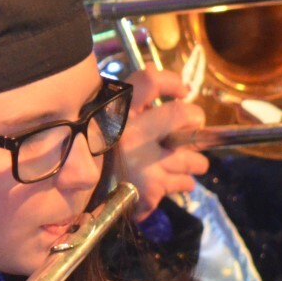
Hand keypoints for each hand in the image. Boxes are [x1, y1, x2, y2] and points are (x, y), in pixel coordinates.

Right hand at [114, 68, 210, 219]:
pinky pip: (184, 182)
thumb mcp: (108, 125)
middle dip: (195, 122)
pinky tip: (169, 182)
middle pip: (182, 114)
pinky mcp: (150, 189)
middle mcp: (130, 134)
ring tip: (182, 164)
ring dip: (194, 161)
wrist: (86, 198)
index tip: (183, 92)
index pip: (150, 81)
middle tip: (192, 129)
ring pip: (191, 156)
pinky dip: (183, 182)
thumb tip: (176, 101)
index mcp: (117, 113)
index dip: (172, 82)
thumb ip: (136, 111)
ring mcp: (142, 163)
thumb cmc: (101, 156)